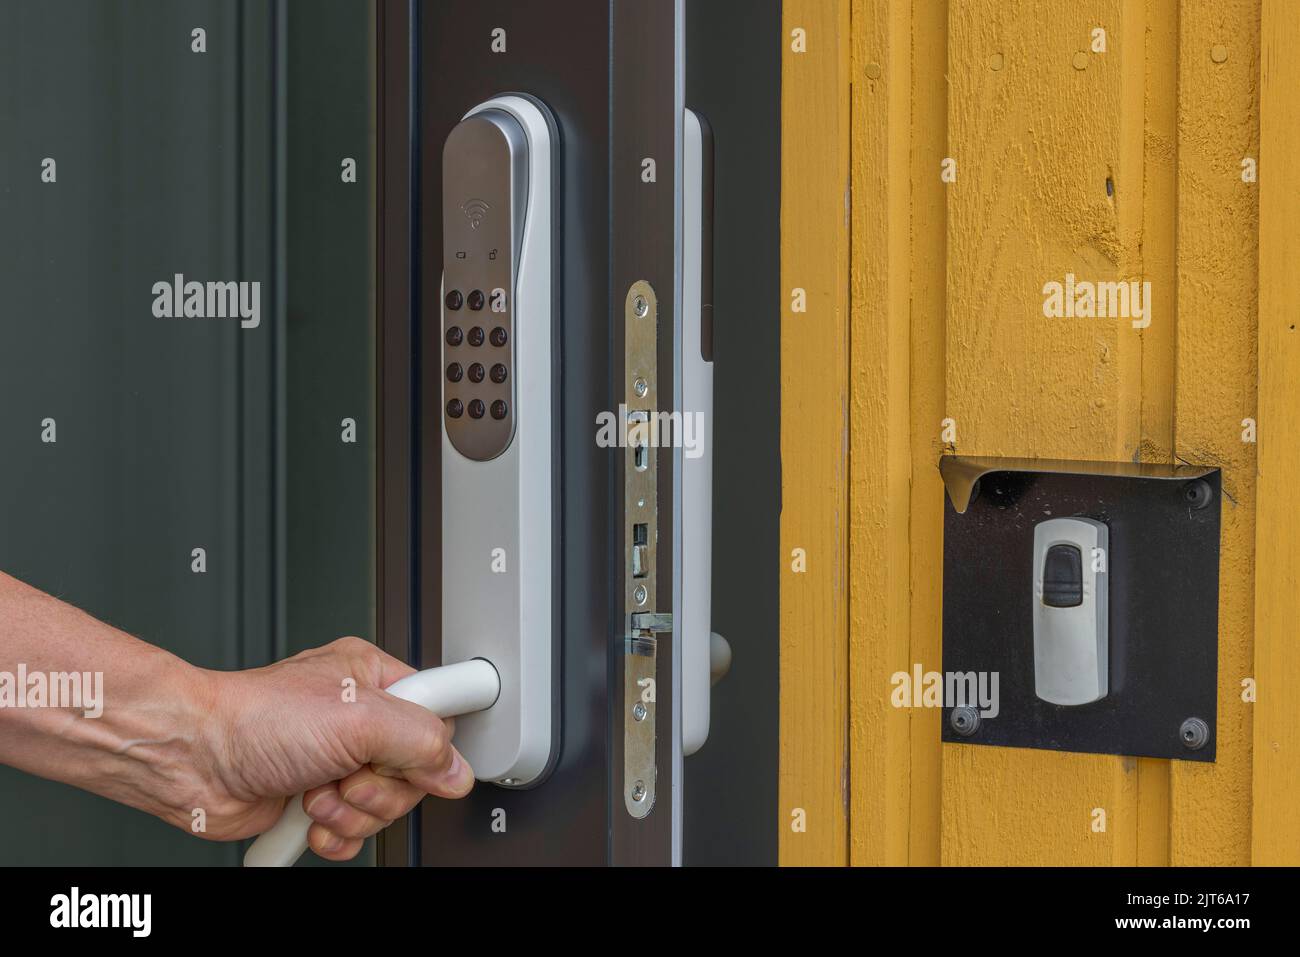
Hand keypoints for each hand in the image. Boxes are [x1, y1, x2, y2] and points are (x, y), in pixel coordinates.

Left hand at [195, 637, 473, 859]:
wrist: (191, 757)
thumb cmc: (253, 717)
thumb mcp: (358, 717)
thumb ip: (421, 739)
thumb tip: (455, 769)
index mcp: (373, 681)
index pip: (437, 711)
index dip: (434, 738)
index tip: (423, 749)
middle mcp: (357, 722)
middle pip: (414, 772)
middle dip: (380, 787)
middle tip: (347, 773)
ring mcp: (336, 764)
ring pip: (383, 808)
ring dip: (350, 812)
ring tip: (316, 791)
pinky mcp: (315, 802)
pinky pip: (352, 834)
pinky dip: (332, 836)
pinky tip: (307, 816)